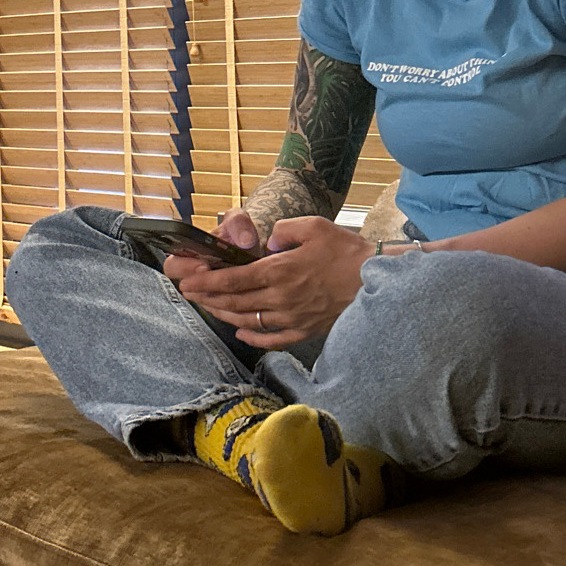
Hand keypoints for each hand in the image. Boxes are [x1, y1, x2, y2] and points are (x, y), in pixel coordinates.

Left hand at [164, 215, 371, 346]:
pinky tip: (241, 331)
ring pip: (248, 320)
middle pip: (235, 301)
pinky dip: (252, 336)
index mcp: (280, 270)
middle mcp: (281, 297)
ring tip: (209, 308)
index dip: (208, 282)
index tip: (189, 282)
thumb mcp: (315, 227)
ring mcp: (292, 317)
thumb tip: (268, 241)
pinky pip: (271, 339)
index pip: (234, 279)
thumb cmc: (347, 252)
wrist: (376, 280)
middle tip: (190, 293)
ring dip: (224, 315)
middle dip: (208, 297)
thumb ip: (284, 230)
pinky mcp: (304, 330)